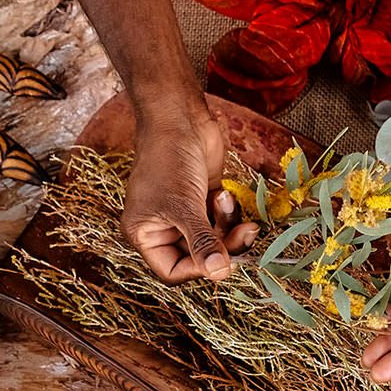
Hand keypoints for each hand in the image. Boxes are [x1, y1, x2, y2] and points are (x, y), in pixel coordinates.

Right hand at [120, 102, 258, 281]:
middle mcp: (164, 227)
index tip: (221, 260)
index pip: (173, 271)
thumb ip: (202, 241)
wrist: (178, 117)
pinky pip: (223, 221)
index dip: (198, 269)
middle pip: (200, 256)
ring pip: (216, 239)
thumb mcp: (183, 206)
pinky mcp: (204, 199)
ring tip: (223, 201)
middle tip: (245, 233)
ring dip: (227, 225)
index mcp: (145, 234)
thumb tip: (219, 273)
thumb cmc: (168, 158)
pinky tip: (223, 193)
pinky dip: (228, 211)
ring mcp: (186, 214)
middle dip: (223, 245)